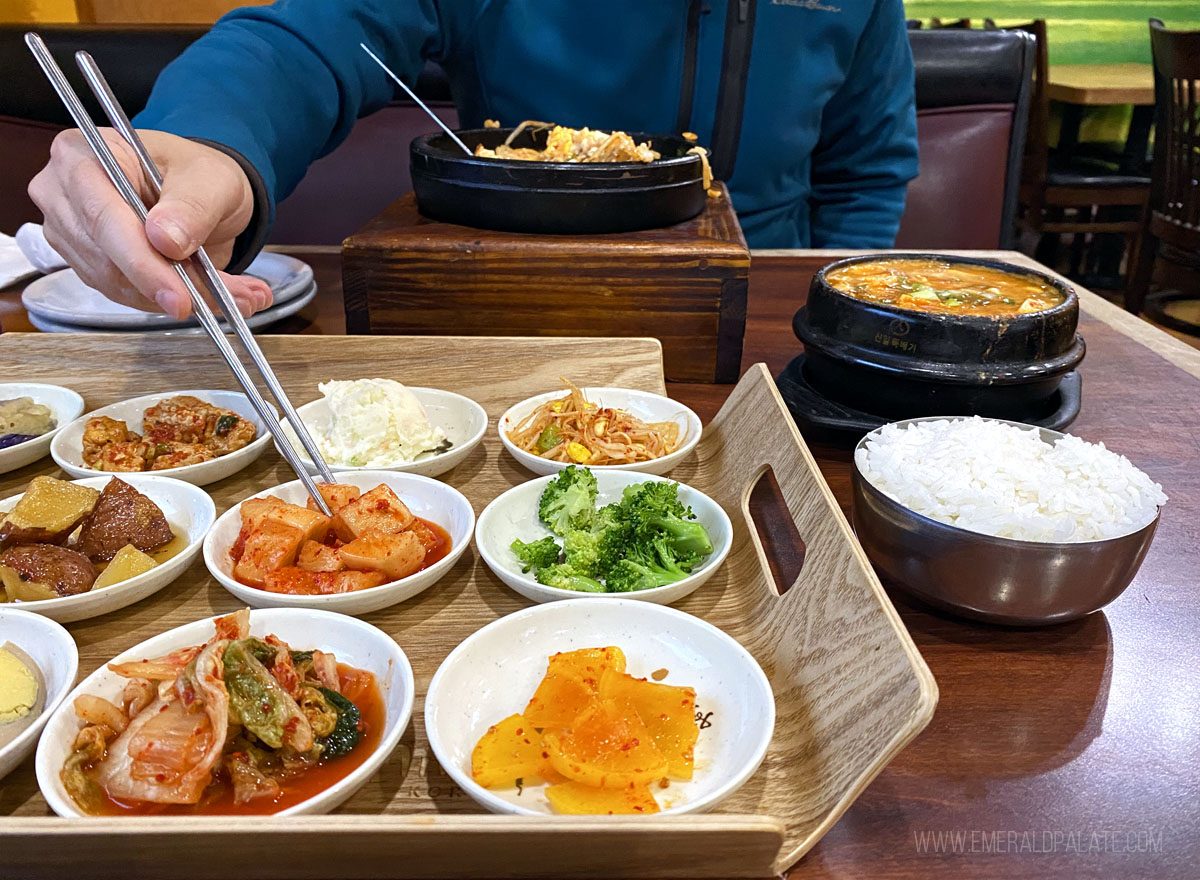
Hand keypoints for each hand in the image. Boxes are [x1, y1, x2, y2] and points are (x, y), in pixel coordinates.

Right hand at [28, 129, 272, 319]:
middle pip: (106, 259)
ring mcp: (73, 234)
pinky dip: (174, 299)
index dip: (140, 262)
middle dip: (169, 285)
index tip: (178, 296)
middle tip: (227, 298)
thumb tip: (165, 240)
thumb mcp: (209, 178)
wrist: (199, 192)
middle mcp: (64, 196)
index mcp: (81, 157)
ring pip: (119, 285)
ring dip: (181, 296)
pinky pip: (129, 295)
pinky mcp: (90, 264)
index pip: (102, 217)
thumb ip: (191, 206)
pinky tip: (214, 294)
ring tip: (237, 293)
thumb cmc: (195, 172)